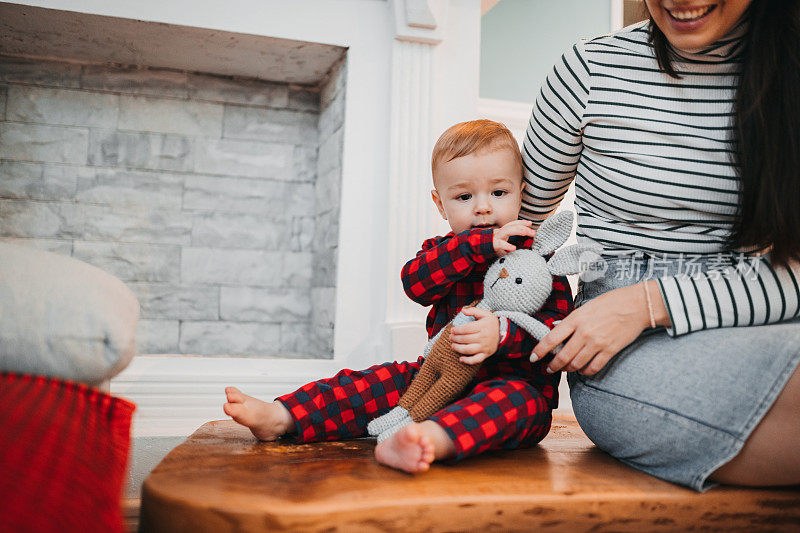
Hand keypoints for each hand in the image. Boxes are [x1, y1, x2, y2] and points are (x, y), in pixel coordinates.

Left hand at [450, 307, 499, 364]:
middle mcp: (484, 338)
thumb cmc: (491, 324)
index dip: (458, 330)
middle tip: (450, 337)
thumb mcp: (485, 314)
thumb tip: (462, 310)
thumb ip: (473, 310)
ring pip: (468, 350)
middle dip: (456, 338)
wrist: (504, 334)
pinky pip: (476, 360)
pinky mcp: (486, 354)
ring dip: (458, 348)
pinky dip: (468, 361)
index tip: (452, 330)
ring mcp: (485, 347)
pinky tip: (461, 359)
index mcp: (483, 327)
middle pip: (466, 339)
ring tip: (453, 346)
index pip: (467, 329)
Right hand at [493, 220, 536, 255]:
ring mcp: (495, 238)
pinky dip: (506, 245)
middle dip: (522, 227)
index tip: (530, 223)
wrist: (478, 250)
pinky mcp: (493, 245)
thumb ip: (512, 243)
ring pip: (506, 231)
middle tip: (533, 232)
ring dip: (517, 231)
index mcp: (502, 232)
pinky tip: (513, 248)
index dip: (521, 222)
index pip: (512, 224)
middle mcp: (499, 233)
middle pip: (511, 226)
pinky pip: (500, 244)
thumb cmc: (492, 248)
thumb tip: (524, 243)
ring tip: (526, 233)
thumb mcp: (503, 244)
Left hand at [531, 282, 655, 374]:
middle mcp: (584, 332)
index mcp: (575, 319)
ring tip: (566, 369)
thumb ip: (572, 321)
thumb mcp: (585, 307)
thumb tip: (557, 331)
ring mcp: (597, 343)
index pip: (551, 339)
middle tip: (550, 369)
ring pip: (576, 364)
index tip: (533, 358)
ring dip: (568, 369)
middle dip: (553, 366)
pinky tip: (583, 369)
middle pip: (562, 357)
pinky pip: (593, 367)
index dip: (540, 351)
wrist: (636, 305)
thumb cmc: (610, 302)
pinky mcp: (610, 350)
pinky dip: (585, 371)